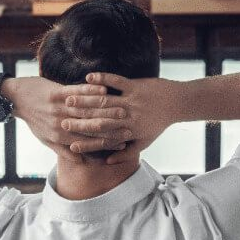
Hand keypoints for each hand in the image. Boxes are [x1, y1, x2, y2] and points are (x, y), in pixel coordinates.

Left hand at [3, 77, 131, 160]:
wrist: (15, 99)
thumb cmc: (33, 120)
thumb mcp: (45, 139)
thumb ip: (64, 151)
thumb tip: (82, 162)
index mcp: (59, 137)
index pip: (88, 142)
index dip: (106, 144)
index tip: (123, 143)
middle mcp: (60, 124)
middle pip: (90, 127)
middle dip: (111, 127)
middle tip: (129, 126)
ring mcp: (58, 108)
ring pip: (86, 110)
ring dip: (106, 109)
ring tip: (123, 108)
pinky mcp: (55, 92)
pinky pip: (76, 91)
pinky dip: (91, 90)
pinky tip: (105, 89)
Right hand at [61, 72, 180, 163]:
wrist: (179, 102)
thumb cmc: (159, 123)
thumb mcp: (144, 141)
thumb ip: (126, 153)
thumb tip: (108, 162)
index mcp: (129, 133)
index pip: (104, 141)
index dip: (87, 144)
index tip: (70, 145)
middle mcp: (129, 118)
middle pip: (100, 121)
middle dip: (79, 122)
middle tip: (61, 121)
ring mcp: (132, 101)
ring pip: (105, 103)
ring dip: (86, 100)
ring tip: (68, 100)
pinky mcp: (136, 86)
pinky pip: (116, 82)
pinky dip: (102, 79)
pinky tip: (89, 77)